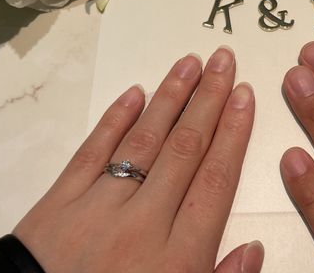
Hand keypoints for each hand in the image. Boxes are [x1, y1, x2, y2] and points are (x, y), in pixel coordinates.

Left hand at [14, 47, 263, 272]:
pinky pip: (93, 151)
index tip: (245, 95)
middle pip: (185, 148)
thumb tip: (253, 247)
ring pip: (144, 141)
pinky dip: (115, 119)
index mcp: (178, 256)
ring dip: (170, 97)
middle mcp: (144, 221)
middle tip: (224, 60)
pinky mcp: (60, 200)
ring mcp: (99, 205)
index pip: (216, 179)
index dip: (234, 132)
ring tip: (190, 62)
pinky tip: (135, 92)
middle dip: (209, 99)